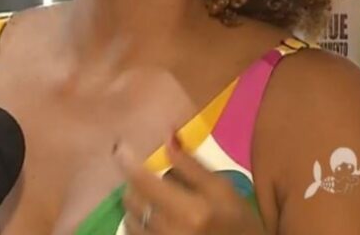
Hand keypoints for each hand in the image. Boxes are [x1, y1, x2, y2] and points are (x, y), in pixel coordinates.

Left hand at [115, 135, 265, 233]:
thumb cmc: (239, 223)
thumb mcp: (223, 190)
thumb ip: (191, 165)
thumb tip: (167, 135)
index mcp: (191, 210)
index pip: (143, 181)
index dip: (127, 162)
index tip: (120, 148)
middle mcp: (171, 230)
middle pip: (132, 199)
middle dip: (135, 184)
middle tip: (149, 178)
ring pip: (130, 218)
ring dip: (136, 205)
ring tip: (156, 202)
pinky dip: (138, 224)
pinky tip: (156, 221)